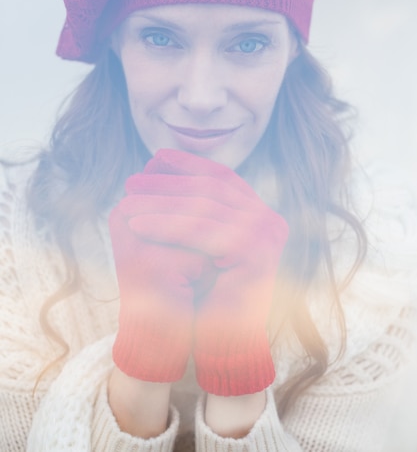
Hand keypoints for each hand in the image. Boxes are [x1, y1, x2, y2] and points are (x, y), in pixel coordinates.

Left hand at [127, 149, 288, 395]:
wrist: (226, 342)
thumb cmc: (208, 291)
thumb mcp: (203, 241)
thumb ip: (199, 208)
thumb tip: (164, 162)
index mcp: (263, 215)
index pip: (225, 178)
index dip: (191, 164)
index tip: (157, 156)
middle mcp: (272, 221)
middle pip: (213, 189)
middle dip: (169, 182)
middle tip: (133, 181)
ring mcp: (268, 236)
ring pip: (204, 207)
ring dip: (160, 202)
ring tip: (127, 201)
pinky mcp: (256, 253)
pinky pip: (201, 231)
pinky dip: (166, 224)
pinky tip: (137, 224)